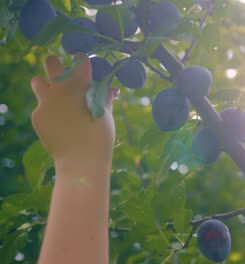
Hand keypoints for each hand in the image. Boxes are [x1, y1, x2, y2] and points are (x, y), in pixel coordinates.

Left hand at [31, 54, 117, 169]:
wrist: (81, 158)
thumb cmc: (100, 136)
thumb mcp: (106, 114)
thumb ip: (105, 97)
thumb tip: (112, 89)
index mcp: (81, 84)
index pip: (80, 61)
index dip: (82, 61)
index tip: (83, 64)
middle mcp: (61, 88)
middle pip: (51, 62)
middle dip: (56, 64)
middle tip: (61, 72)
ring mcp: (46, 101)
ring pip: (37, 81)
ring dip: (45, 85)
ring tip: (55, 96)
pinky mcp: (37, 116)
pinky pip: (40, 108)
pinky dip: (49, 112)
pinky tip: (58, 124)